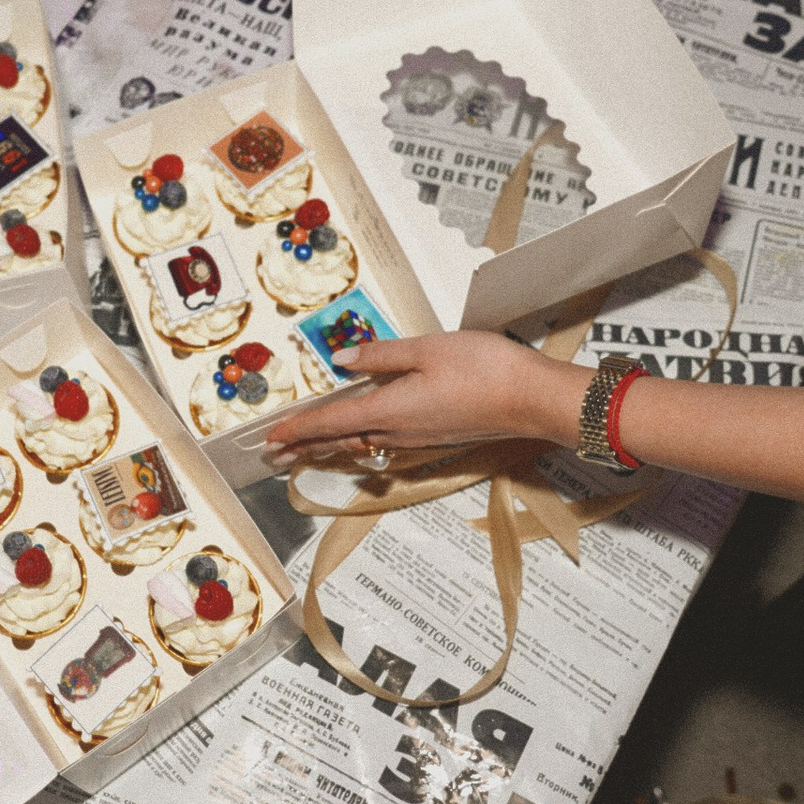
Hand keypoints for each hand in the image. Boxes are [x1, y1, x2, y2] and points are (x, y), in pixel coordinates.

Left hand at [263, 331, 589, 465]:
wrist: (532, 400)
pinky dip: (358, 442)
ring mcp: (417, 437)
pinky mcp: (434, 435)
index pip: (331, 422)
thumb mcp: (427, 349)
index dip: (297, 428)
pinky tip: (359, 440)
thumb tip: (345, 361)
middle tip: (274, 454)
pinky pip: (383, 442)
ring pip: (360, 444)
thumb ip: (382, 355)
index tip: (270, 439)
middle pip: (340, 440)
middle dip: (304, 446)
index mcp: (389, 409)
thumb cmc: (486, 371)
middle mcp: (398, 431)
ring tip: (305, 450)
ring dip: (328, 446)